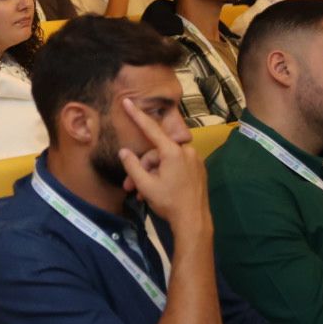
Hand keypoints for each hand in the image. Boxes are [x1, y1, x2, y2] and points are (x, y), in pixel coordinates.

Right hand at [117, 98, 205, 229]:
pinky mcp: (198, 170)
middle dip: (142, 168)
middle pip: (156, 153)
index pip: (151, 129)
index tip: (127, 101)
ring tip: (142, 193)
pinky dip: (164, 175)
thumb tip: (124, 152)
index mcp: (173, 152)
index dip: (137, 115)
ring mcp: (194, 160)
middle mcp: (186, 152)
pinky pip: (176, 166)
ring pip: (165, 161)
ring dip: (151, 175)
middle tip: (130, 186)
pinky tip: (158, 190)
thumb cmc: (169, 202)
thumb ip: (133, 165)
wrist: (194, 221)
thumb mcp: (145, 185)